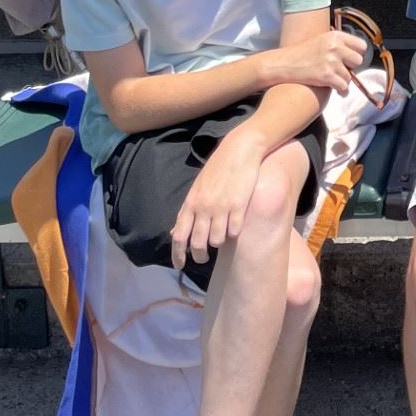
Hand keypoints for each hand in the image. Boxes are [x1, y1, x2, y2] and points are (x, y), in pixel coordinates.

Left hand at [171, 129, 262, 270]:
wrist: (240, 149)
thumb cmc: (218, 168)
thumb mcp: (198, 188)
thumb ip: (188, 211)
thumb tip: (175, 232)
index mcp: (191, 203)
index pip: (179, 236)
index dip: (177, 255)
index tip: (180, 266)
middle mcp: (204, 207)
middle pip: (198, 244)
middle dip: (200, 256)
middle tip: (203, 258)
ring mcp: (221, 207)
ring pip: (217, 241)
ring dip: (218, 243)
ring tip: (222, 236)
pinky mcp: (239, 206)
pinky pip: (234, 231)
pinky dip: (234, 233)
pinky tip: (236, 226)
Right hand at [265, 28, 366, 93]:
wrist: (283, 64)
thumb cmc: (302, 53)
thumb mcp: (322, 40)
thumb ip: (339, 44)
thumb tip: (356, 55)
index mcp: (336, 36)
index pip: (361, 45)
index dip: (358, 54)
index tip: (352, 60)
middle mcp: (335, 46)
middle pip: (358, 60)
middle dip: (352, 68)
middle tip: (342, 70)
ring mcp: (331, 61)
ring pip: (350, 76)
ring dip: (344, 81)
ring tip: (335, 81)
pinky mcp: (326, 76)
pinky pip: (344, 87)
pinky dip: (342, 91)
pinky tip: (338, 91)